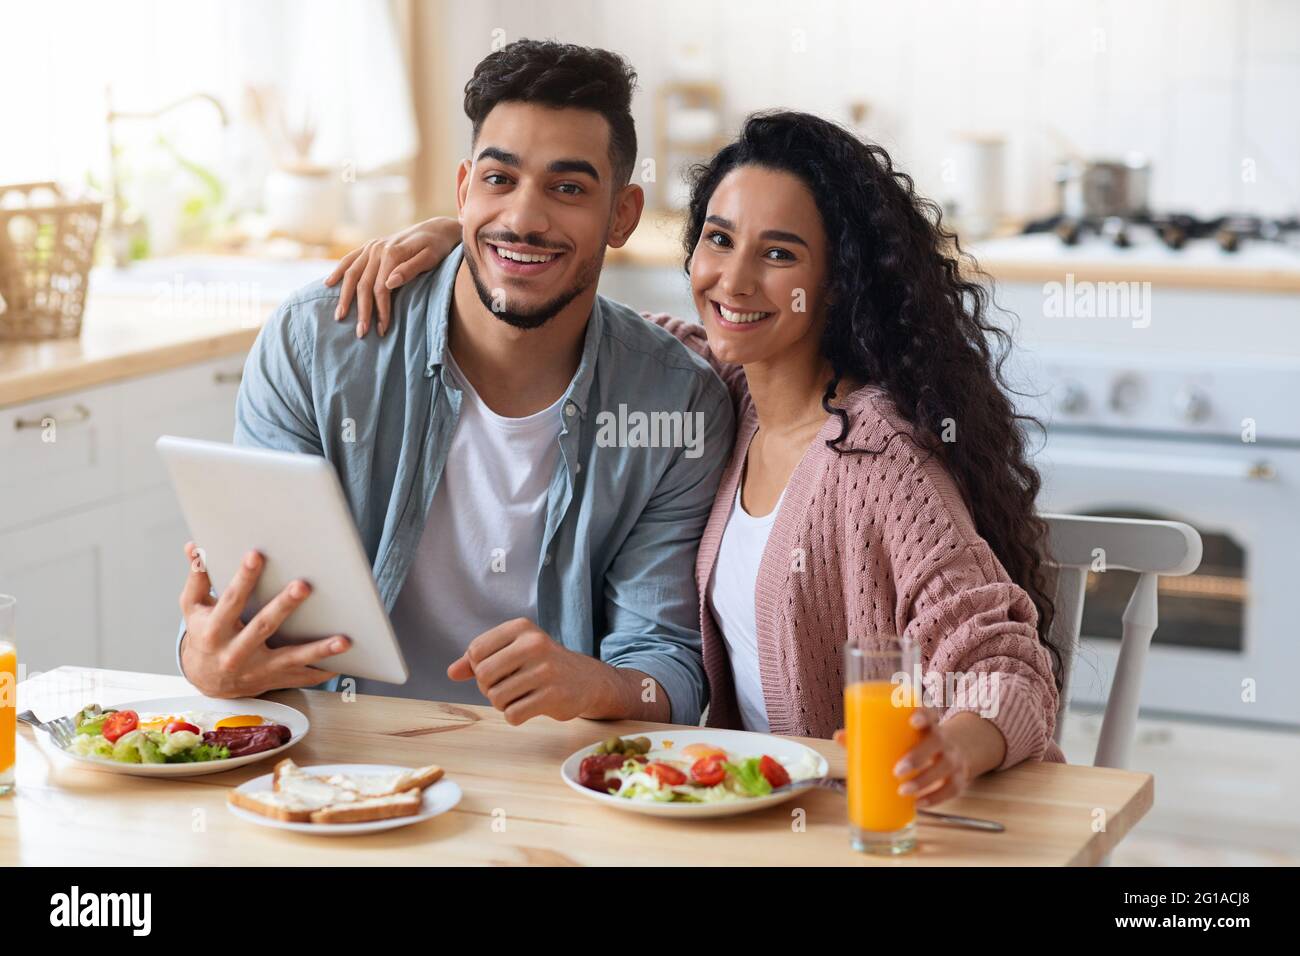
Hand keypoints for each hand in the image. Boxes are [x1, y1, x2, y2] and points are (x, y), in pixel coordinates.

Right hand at [178, 542, 350, 698]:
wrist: (207, 681)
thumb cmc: (205, 635)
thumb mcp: (194, 608)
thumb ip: (198, 577)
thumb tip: (195, 545)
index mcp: (215, 631)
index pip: (230, 600)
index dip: (243, 578)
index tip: (256, 555)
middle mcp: (236, 652)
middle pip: (263, 627)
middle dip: (284, 606)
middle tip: (304, 586)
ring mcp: (258, 669)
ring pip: (292, 658)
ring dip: (319, 650)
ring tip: (343, 639)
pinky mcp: (276, 679)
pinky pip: (305, 677)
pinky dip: (326, 669)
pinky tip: (348, 659)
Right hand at [324, 216, 461, 337]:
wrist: (436, 229)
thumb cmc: (437, 247)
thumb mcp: (431, 258)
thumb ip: (410, 270)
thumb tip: (389, 284)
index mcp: (392, 253)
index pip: (381, 289)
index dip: (380, 310)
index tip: (382, 330)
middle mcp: (378, 249)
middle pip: (363, 284)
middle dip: (362, 310)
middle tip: (361, 333)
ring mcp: (372, 247)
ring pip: (351, 274)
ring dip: (344, 297)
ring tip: (340, 317)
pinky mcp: (369, 246)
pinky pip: (349, 259)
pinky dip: (338, 271)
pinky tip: (328, 284)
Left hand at [447, 618, 612, 724]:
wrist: (585, 680)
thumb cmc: (541, 663)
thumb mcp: (513, 650)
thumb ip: (479, 659)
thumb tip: (452, 672)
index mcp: (521, 628)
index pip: (476, 651)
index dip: (478, 667)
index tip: (496, 669)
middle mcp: (534, 644)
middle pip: (483, 675)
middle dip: (488, 687)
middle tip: (506, 686)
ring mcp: (545, 670)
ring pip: (496, 698)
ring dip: (502, 703)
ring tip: (519, 695)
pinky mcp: (553, 696)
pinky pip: (512, 714)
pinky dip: (515, 716)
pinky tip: (529, 706)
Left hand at [833, 708, 977, 808]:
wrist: (957, 751)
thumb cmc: (917, 741)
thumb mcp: (900, 734)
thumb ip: (869, 734)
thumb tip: (839, 736)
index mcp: (927, 723)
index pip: (931, 713)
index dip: (924, 715)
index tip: (913, 720)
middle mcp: (943, 739)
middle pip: (936, 742)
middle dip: (918, 756)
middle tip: (897, 769)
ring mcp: (953, 759)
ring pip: (944, 768)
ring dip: (924, 781)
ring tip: (903, 790)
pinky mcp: (958, 779)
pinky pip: (952, 789)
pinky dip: (936, 798)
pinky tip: (919, 803)